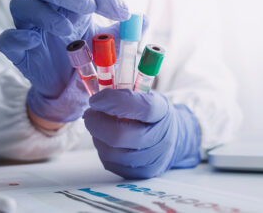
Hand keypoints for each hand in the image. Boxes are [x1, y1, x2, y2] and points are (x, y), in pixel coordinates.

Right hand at [0, 0, 129, 122]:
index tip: (122, 13)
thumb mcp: (108, 48)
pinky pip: (7, 38)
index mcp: (72, 8)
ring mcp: (30, 29)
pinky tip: (33, 42)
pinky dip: (18, 37)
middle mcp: (49, 12)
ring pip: (22, 4)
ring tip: (67, 31)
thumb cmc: (87, 62)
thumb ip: (122, 34)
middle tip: (87, 7)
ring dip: (44, 14)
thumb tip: (144, 20)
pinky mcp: (18, 51)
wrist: (67, 90)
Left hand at [83, 89, 200, 178]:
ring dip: (98, 136)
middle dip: (97, 123)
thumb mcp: (145, 95)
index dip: (113, 101)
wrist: (173, 137)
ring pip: (112, 152)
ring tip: (98, 125)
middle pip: (121, 135)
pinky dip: (103, 148)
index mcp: (162, 111)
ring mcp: (153, 159)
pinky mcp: (142, 174)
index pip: (140, 107)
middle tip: (89, 113)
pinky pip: (111, 163)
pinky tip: (105, 139)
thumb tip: (96, 88)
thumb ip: (124, 90)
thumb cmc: (152, 112)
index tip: (95, 99)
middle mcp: (161, 137)